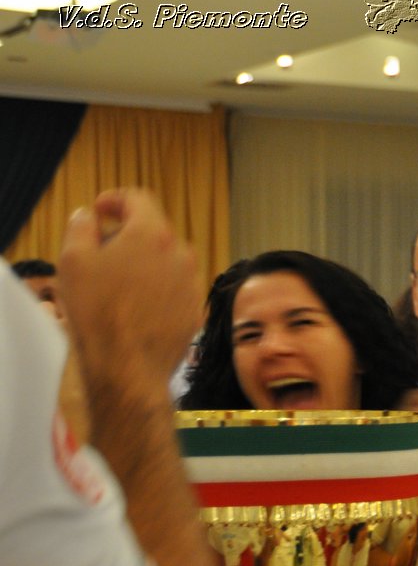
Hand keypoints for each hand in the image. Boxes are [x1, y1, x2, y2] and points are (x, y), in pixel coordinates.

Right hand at [55, 188, 202, 383]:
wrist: (128, 365)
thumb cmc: (98, 313)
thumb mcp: (73, 259)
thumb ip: (81, 225)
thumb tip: (90, 216)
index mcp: (153, 234)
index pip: (139, 199)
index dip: (115, 199)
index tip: (101, 210)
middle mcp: (181, 254)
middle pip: (153, 230)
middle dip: (126, 235)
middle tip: (100, 253)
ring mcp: (193, 283)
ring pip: (165, 259)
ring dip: (143, 262)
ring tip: (115, 284)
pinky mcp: (196, 308)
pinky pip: (174, 286)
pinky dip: (156, 287)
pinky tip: (134, 305)